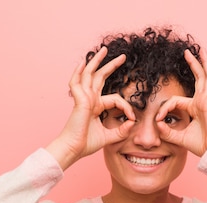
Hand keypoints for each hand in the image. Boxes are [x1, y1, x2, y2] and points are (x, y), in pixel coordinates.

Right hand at [47, 47, 134, 169]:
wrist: (74, 149)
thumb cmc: (86, 144)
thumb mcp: (109, 136)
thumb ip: (122, 130)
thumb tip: (132, 122)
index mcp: (96, 106)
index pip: (115, 98)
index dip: (126, 106)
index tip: (132, 118)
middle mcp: (90, 100)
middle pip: (100, 77)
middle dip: (111, 66)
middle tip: (123, 56)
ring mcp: (84, 98)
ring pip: (89, 74)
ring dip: (96, 61)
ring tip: (104, 50)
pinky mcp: (80, 101)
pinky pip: (76, 82)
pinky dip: (77, 72)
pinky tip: (82, 62)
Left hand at [155, 48, 206, 156]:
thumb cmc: (200, 145)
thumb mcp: (177, 137)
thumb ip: (166, 131)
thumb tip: (156, 123)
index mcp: (195, 108)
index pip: (176, 100)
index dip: (165, 108)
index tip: (157, 119)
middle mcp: (202, 102)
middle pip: (199, 79)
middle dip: (193, 64)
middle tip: (187, 53)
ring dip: (204, 63)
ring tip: (201, 50)